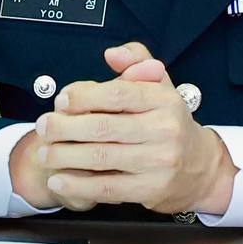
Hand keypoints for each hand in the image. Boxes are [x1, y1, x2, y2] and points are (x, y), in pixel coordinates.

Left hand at [9, 42, 237, 214]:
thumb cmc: (169, 122)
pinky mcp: (152, 190)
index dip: (83, 97)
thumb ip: (136, 61)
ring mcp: (159, 162)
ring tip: (45, 153)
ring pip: (101, 158)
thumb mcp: (159, 86)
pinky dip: (78, 184)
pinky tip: (58, 180)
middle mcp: (165, 130)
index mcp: (164, 100)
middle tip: (43, 127)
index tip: (61, 100)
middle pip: (103, 127)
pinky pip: (107, 187)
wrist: (199, 168)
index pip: (118, 94)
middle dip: (65, 128)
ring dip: (65, 156)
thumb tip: (112, 54)